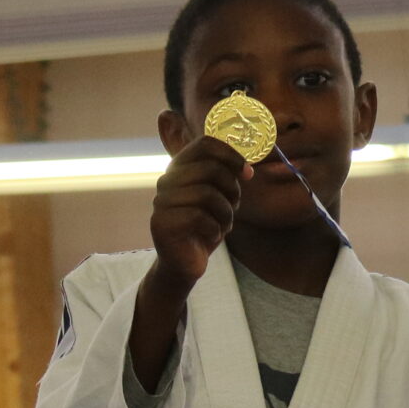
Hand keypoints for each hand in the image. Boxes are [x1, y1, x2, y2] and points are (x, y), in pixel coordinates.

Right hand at [147, 135, 250, 288]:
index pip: (205, 144)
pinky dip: (215, 228)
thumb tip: (247, 169)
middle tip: (235, 206)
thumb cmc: (204, 227)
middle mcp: (167, 180)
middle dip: (232, 189)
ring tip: (224, 224)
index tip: (247, 173)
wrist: (184, 263)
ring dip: (226, 212)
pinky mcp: (162, 223)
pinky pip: (200, 217)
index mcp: (179, 168)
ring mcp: (161, 201)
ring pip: (207, 194)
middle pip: (210, 168)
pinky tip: (213, 235)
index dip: (231, 154)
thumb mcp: (218, 197)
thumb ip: (226, 177)